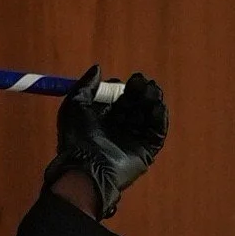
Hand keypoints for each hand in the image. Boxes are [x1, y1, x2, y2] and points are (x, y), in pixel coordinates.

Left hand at [44, 65, 168, 219]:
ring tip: (152, 90)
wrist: (87, 167)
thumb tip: (98, 68)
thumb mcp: (75, 104)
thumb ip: (86, 85)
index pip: (117, 98)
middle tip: (144, 81)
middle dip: (140, 92)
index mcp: (100, 119)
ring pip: (147, 116)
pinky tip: (158, 106)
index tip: (128, 80)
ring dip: (151, 101)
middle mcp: (117, 128)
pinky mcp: (145, 151)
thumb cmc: (77, 137)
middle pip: (134, 105)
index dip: (123, 88)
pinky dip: (159, 118)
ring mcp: (132, 140)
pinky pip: (156, 132)